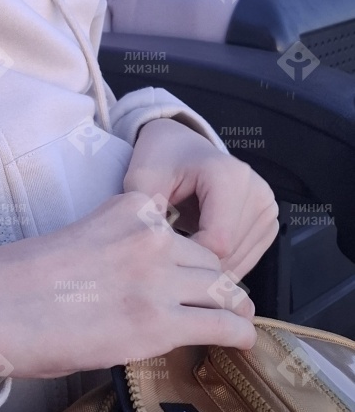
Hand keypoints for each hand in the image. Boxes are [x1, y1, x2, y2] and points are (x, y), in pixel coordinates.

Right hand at [0, 189, 258, 384]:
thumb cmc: (20, 279)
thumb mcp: (81, 239)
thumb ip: (119, 249)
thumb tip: (140, 285)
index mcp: (130, 209)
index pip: (184, 230)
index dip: (189, 257)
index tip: (190, 274)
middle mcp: (152, 238)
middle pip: (209, 260)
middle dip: (213, 283)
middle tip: (214, 304)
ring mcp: (158, 279)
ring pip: (223, 289)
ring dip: (230, 307)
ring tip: (235, 321)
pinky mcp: (158, 323)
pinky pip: (221, 324)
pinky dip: (237, 333)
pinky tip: (241, 341)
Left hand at [122, 117, 278, 284]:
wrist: (181, 146)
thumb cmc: (162, 161)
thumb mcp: (142, 180)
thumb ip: (145, 213)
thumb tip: (154, 252)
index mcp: (229, 176)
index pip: (217, 242)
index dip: (186, 256)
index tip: (162, 249)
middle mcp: (257, 191)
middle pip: (230, 254)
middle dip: (195, 262)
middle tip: (169, 249)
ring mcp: (268, 208)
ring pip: (240, 261)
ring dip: (208, 265)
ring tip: (183, 245)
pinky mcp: (269, 222)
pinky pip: (247, 259)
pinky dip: (221, 263)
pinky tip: (200, 247)